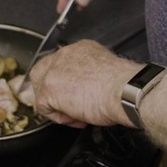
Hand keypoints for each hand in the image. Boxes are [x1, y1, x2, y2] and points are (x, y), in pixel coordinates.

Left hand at [28, 40, 142, 127]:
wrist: (125, 92)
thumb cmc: (124, 86)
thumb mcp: (105, 71)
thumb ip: (88, 74)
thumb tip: (83, 88)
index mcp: (79, 49)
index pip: (58, 64)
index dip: (63, 84)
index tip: (73, 96)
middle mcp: (64, 55)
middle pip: (42, 74)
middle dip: (51, 93)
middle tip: (69, 107)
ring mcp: (53, 70)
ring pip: (41, 91)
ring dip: (57, 106)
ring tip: (78, 114)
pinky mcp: (49, 88)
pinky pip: (43, 108)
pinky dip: (59, 118)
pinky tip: (77, 117)